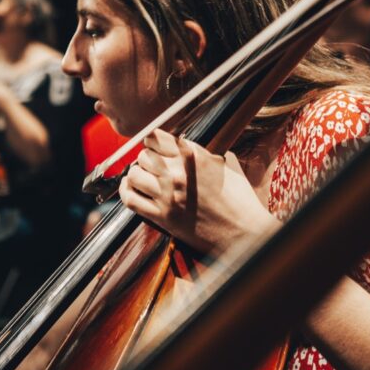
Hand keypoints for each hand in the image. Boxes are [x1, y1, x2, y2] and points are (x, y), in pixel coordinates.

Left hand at [118, 129, 278, 255]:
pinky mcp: (162, 216)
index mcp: (193, 157)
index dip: (153, 142)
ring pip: (133, 175)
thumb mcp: (226, 166)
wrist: (243, 232)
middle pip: (143, 155)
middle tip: (152, 167)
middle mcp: (177, 173)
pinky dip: (126, 191)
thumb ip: (205, 153)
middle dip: (146, 160)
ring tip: (143, 179)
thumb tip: (189, 146)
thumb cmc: (239, 200)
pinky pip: (130, 199)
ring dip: (136, 175)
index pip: (156, 137)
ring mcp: (167, 195)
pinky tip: (129, 188)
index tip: (155, 148)